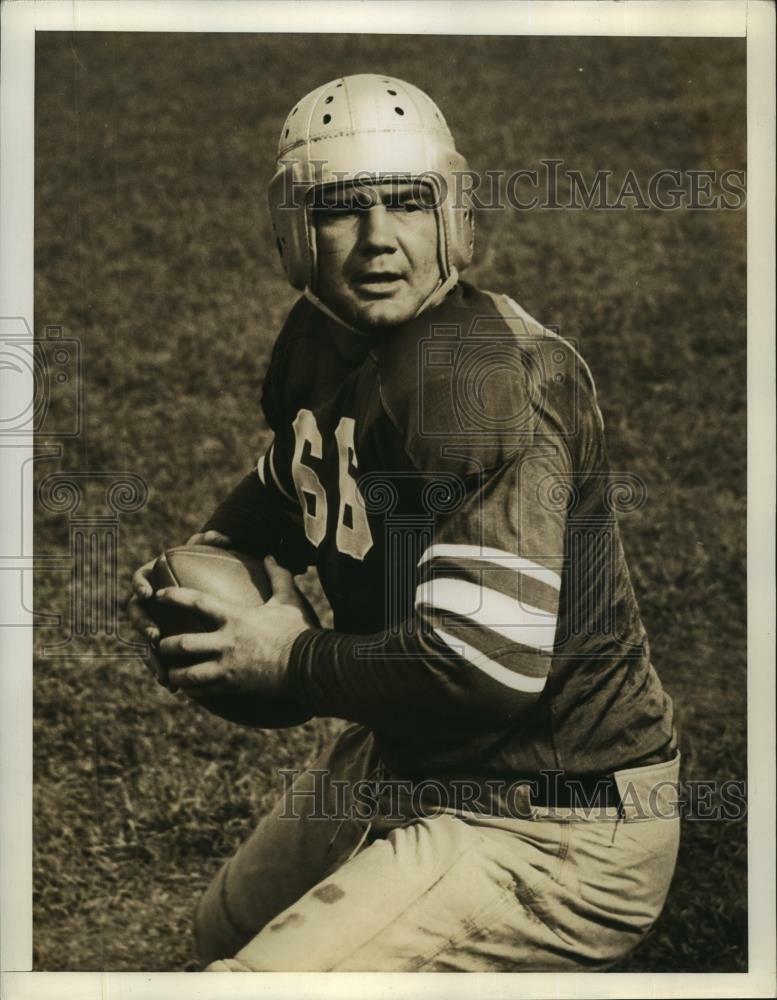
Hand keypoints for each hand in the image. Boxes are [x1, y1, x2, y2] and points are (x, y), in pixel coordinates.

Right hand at [127, 529, 231, 689]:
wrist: (214, 594)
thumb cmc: (210, 571)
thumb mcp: (211, 555)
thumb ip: (211, 542)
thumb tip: (218, 535)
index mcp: (155, 580)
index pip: (139, 579)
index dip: (139, 585)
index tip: (149, 592)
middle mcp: (150, 605)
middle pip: (136, 614)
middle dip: (143, 625)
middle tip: (155, 634)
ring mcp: (155, 626)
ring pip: (145, 643)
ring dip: (151, 657)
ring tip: (162, 671)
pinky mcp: (165, 647)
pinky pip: (160, 661)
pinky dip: (165, 674)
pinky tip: (176, 690)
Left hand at [155, 556, 311, 699]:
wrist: (308, 665)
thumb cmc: (298, 631)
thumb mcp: (288, 600)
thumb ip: (277, 576)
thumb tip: (270, 556)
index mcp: (235, 618)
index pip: (197, 603)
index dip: (175, 597)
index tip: (159, 595)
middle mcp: (226, 642)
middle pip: (183, 644)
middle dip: (166, 645)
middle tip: (159, 643)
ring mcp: (228, 666)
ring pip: (189, 673)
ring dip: (175, 673)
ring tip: (169, 673)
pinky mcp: (233, 685)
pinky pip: (205, 691)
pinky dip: (194, 691)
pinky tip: (189, 691)